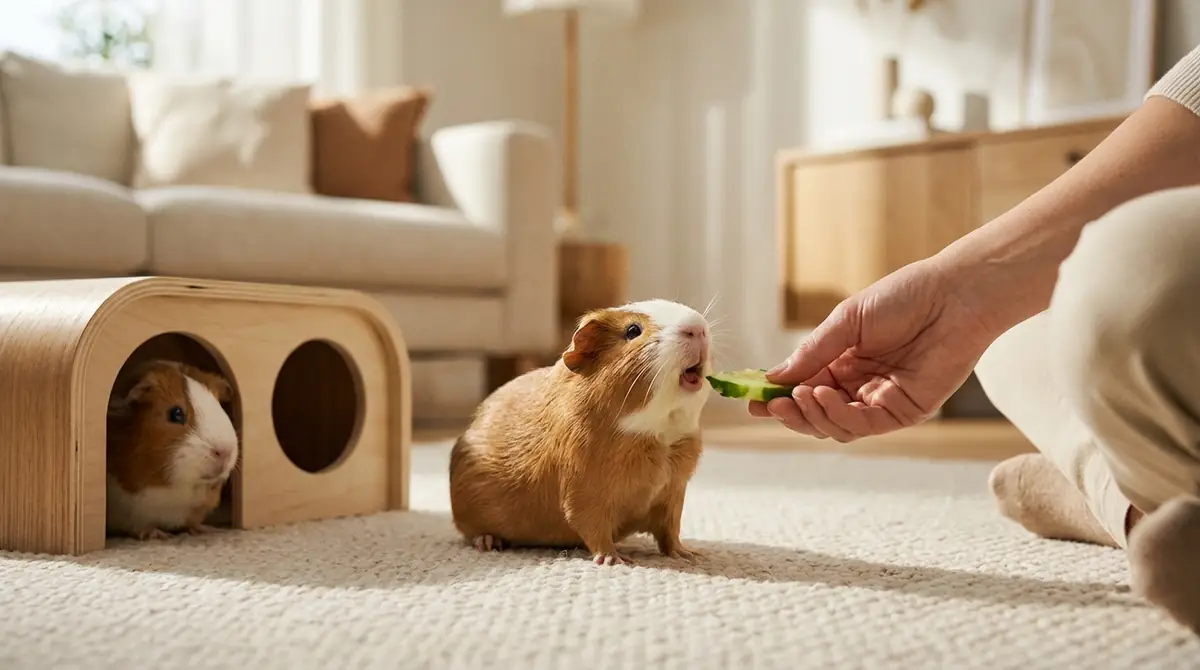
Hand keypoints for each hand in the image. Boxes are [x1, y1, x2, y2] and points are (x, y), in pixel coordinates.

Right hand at [751, 257, 995, 440]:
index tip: (752, 399)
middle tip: (768, 406)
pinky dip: (838, 415)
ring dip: (812, 415)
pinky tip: (823, 396)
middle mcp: (860, 385)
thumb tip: (774, 378)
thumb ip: (812, 352)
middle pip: (816, 414)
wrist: (953, 296)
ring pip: (836, 426)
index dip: (778, 397)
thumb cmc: (904, 297)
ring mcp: (881, 400)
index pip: (804, 388)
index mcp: (843, 362)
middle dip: (790, 413)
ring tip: (802, 395)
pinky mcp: (904, 411)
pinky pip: (863, 424)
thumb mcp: (847, 321)